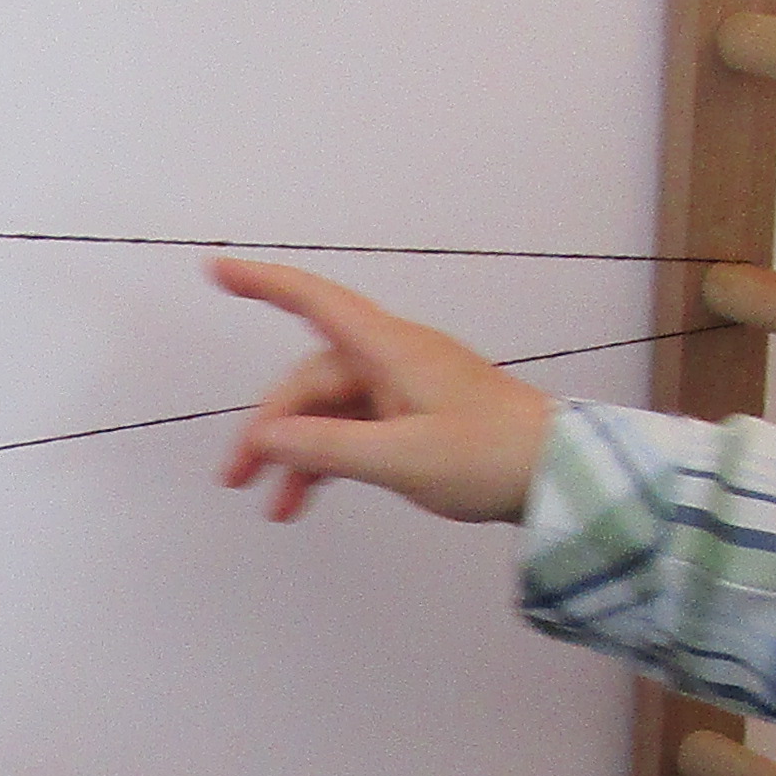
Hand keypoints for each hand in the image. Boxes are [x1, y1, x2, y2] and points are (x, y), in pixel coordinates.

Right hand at [213, 257, 558, 525]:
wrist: (557, 473)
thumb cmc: (492, 455)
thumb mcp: (401, 458)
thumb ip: (327, 447)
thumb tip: (266, 437)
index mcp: (391, 350)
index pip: (314, 303)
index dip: (264, 284)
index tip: (218, 270)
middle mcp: (393, 359)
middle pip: (311, 379)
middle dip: (270, 426)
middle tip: (237, 477)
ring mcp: (404, 388)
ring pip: (330, 411)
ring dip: (298, 452)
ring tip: (274, 506)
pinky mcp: (416, 416)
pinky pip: (356, 429)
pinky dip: (328, 458)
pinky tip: (307, 496)